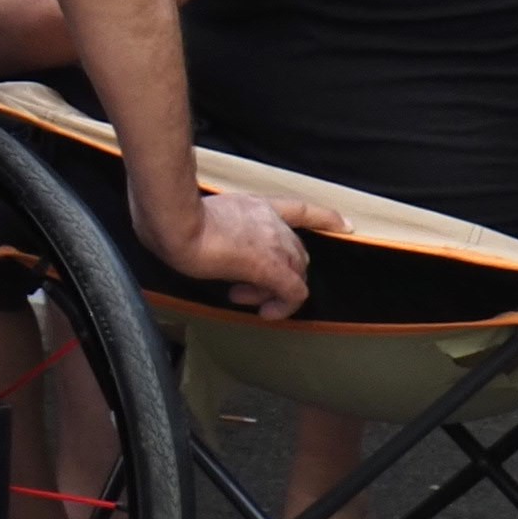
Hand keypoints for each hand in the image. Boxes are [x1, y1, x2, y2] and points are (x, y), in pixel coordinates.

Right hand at [148, 181, 321, 319]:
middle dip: (279, 272)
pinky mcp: (272, 268)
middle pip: (297, 251)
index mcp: (256, 205)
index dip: (325, 218)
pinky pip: (294, 293)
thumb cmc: (172, 219)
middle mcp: (272, 221)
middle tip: (243, 286)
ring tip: (243, 296)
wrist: (175, 224)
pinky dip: (284, 306)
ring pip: (296, 273)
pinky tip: (267, 313)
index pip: (300, 209)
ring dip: (274, 290)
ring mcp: (275, 244)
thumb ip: (215, 228)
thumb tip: (198, 241)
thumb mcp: (200, 217)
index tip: (344, 225)